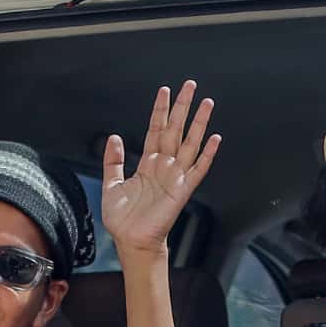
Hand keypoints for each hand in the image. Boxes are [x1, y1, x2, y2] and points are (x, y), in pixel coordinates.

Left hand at [103, 80, 219, 260]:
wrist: (131, 241)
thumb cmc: (123, 219)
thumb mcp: (111, 185)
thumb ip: (113, 161)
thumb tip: (114, 138)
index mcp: (148, 163)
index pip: (156, 129)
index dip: (160, 110)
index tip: (164, 91)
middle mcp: (164, 166)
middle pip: (176, 129)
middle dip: (183, 107)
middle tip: (190, 85)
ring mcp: (175, 176)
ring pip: (190, 143)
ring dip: (199, 123)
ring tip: (206, 103)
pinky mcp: (182, 190)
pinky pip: (198, 169)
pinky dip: (207, 155)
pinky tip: (215, 139)